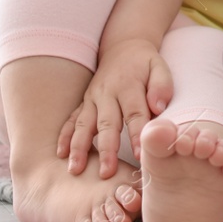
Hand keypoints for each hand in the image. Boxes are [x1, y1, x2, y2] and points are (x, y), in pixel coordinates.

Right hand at [57, 38, 172, 178]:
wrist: (123, 48)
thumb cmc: (145, 63)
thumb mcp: (159, 66)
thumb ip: (162, 86)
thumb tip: (159, 107)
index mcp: (129, 86)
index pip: (135, 114)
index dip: (137, 135)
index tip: (141, 157)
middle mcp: (107, 94)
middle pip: (107, 124)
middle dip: (106, 149)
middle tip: (106, 173)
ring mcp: (92, 99)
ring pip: (84, 125)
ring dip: (79, 147)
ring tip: (75, 169)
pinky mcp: (84, 103)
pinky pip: (72, 120)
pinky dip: (65, 136)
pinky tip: (60, 154)